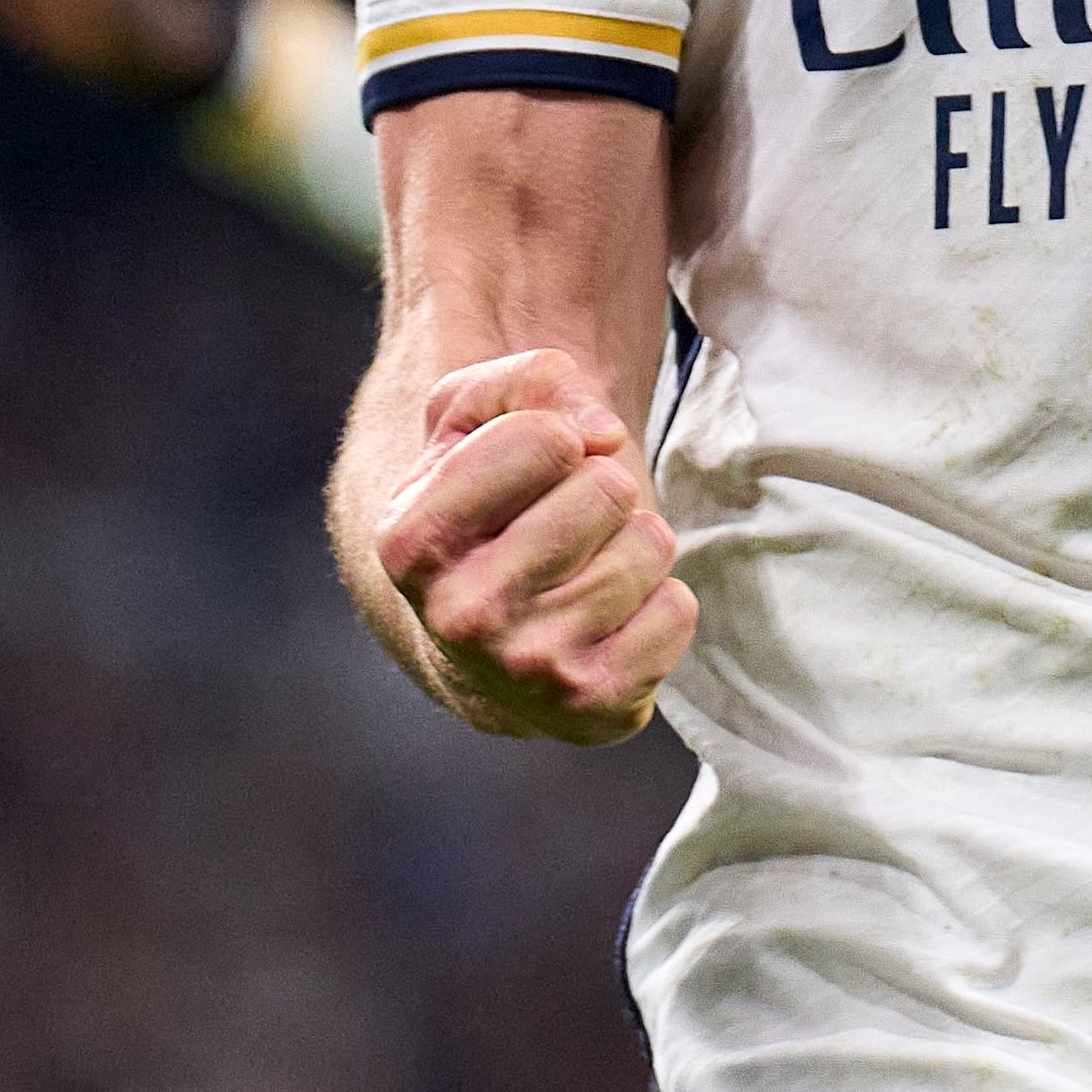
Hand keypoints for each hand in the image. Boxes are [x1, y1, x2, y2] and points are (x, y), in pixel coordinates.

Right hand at [370, 348, 697, 741]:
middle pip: (607, 488)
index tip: (536, 468)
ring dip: (631, 544)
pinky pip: (679, 610)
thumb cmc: (485, 511)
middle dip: (599, 489)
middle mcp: (460, 616)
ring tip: (584, 568)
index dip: (558, 436)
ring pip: (649, 545)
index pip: (546, 438)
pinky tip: (611, 619)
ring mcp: (528, 670)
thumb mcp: (472, 422)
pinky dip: (660, 601)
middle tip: (563, 525)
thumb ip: (526, 381)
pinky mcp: (594, 709)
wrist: (483, 646)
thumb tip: (600, 432)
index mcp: (412, 541)